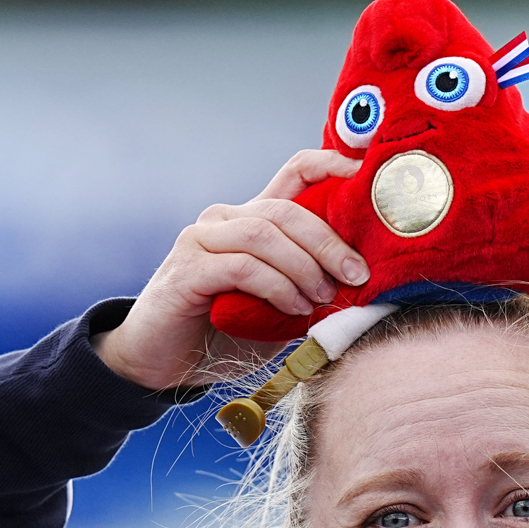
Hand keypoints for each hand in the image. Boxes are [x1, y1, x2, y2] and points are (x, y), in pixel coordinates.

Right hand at [93, 149, 365, 389]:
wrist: (163, 363)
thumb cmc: (225, 333)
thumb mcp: (280, 308)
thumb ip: (311, 290)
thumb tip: (362, 287)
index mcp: (253, 219)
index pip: (294, 172)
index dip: (330, 164)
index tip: (365, 173)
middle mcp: (225, 219)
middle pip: (286, 210)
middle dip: (329, 242)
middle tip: (356, 276)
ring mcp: (201, 239)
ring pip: (264, 234)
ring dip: (303, 267)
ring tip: (323, 298)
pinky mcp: (188, 269)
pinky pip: (242, 266)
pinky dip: (276, 287)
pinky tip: (293, 308)